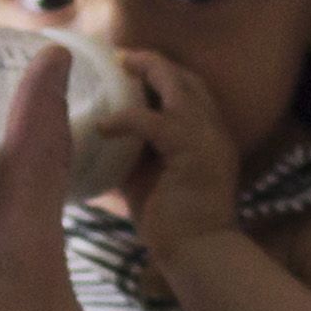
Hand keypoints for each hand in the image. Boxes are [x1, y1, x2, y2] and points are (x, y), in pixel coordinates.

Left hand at [111, 49, 249, 256]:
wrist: (199, 253)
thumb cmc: (173, 222)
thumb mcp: (148, 177)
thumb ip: (133, 153)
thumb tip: (97, 139)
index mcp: (208, 135)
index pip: (190, 88)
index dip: (163, 72)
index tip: (129, 65)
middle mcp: (214, 130)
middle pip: (187, 78)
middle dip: (154, 62)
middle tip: (120, 56)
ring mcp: (207, 139)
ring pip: (178, 86)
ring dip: (147, 70)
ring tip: (118, 66)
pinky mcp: (191, 153)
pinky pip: (154, 122)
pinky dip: (125, 118)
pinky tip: (102, 126)